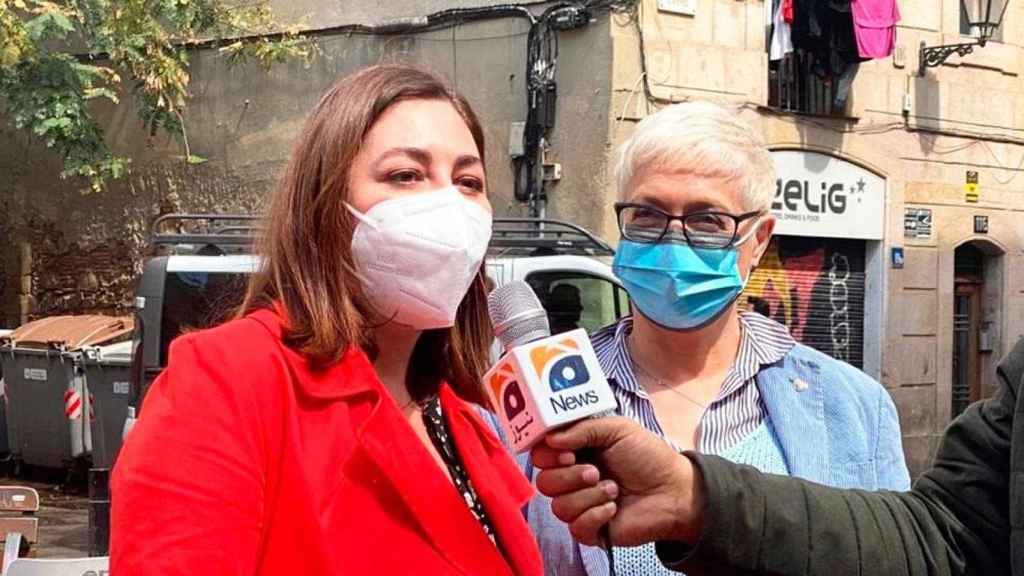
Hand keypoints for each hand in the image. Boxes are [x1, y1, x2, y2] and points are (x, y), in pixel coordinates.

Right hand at [531, 417, 705, 546]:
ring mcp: (580, 505)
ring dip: (588, 496)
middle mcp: (573, 478)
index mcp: (575, 452)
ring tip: (613, 489)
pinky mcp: (590, 529)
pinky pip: (575, 527)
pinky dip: (595, 515)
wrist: (674, 490)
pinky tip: (614, 508)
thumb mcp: (618, 429)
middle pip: (544, 482)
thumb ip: (582, 428)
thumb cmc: (648, 457)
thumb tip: (551, 439)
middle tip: (595, 471)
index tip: (567, 452)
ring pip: (558, 506)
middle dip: (569, 476)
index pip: (541, 455)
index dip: (547, 455)